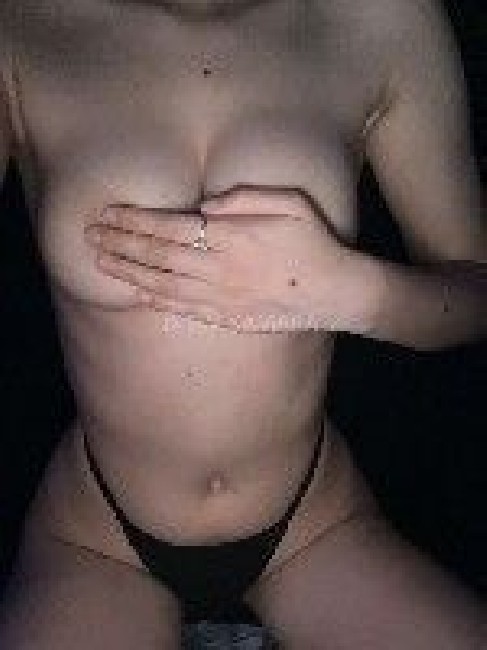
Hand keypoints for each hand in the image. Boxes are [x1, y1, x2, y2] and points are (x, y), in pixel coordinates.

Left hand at [84, 185, 354, 331]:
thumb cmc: (314, 242)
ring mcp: (221, 297)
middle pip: (157, 256)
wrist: (335, 292)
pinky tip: (135, 293)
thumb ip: (244, 198)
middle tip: (89, 235)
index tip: (108, 214)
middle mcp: (219, 269)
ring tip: (100, 262)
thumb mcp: (289, 203)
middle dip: (119, 244)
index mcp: (231, 237)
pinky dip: (154, 301)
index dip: (134, 221)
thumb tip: (205, 205)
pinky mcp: (227, 317)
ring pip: (161, 285)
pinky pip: (182, 309)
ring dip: (127, 273)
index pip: (169, 227)